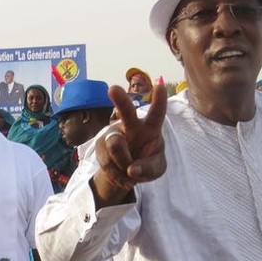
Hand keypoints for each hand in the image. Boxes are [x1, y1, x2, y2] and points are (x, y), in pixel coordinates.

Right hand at [91, 84, 166, 206]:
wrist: (125, 172)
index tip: (160, 86)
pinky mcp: (101, 144)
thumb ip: (148, 169)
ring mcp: (114, 134)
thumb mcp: (155, 169)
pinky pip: (107, 161)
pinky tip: (121, 174)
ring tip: (129, 171)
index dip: (159, 100)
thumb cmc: (147, 164)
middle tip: (113, 89)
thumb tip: (131, 170)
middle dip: (120, 100)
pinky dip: (116, 174)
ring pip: (115, 146)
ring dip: (123, 163)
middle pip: (127, 111)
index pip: (157, 113)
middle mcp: (132, 126)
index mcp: (151, 128)